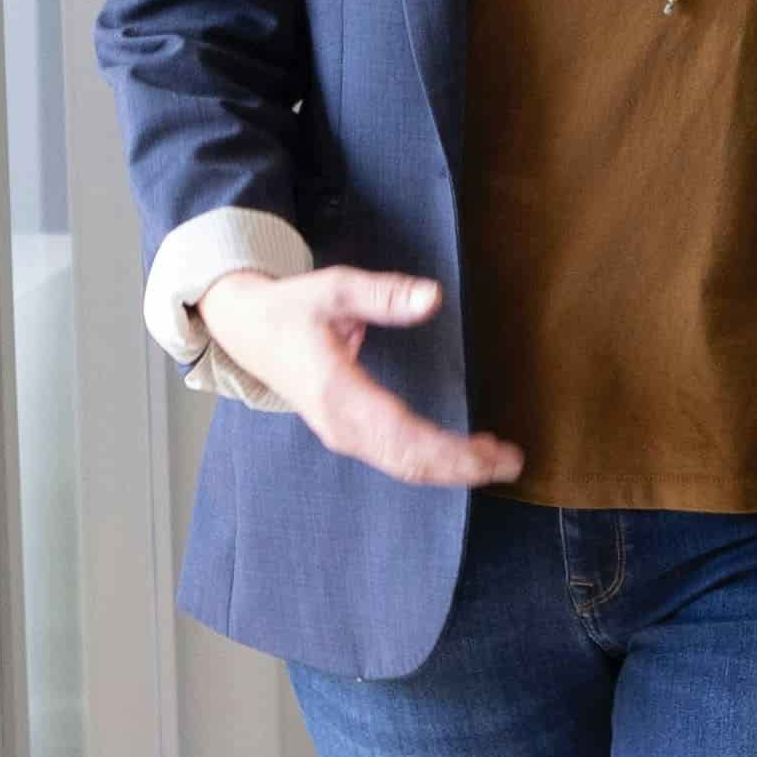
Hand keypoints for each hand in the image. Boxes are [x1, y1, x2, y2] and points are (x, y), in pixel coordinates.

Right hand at [188, 266, 521, 488]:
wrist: (246, 329)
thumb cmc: (291, 308)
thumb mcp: (334, 287)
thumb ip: (384, 294)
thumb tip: (432, 297)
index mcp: (336, 392)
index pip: (402, 434)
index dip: (450, 450)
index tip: (492, 451)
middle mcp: (340, 424)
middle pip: (408, 461)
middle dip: (461, 467)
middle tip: (510, 462)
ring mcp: (342, 434)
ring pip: (402, 465)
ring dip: (450, 469)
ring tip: (497, 461)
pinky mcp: (347, 433)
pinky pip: (393, 458)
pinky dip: (430, 462)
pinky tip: (462, 456)